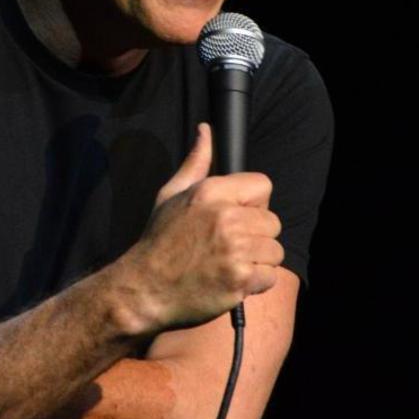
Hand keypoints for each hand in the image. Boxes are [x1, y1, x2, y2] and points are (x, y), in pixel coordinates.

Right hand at [123, 122, 282, 331]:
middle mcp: (226, 217)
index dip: (252, 204)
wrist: (144, 287)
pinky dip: (254, 283)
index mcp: (212, 192)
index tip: (236, 216)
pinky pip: (269, 276)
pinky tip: (230, 279)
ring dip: (257, 260)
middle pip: (272, 221)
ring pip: (274, 251)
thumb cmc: (159, 240)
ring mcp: (236, 249)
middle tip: (229, 245)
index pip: (263, 186)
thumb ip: (196, 162)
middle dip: (256, 235)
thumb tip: (206, 130)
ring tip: (229, 263)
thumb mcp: (171, 194)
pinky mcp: (240, 279)